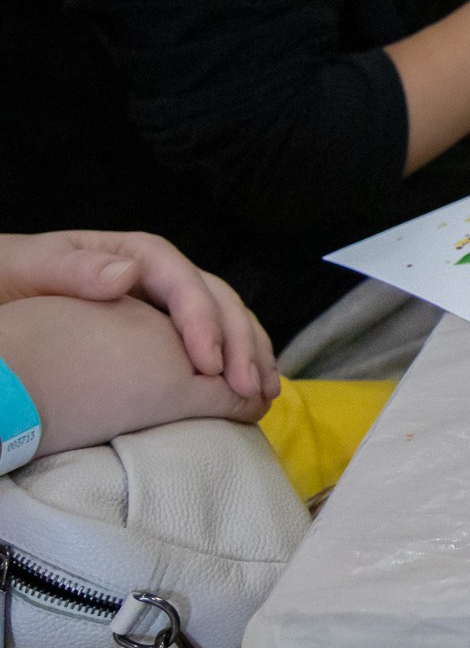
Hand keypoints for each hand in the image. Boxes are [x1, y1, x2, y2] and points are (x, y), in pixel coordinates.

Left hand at [0, 231, 277, 401]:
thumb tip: (129, 274)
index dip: (203, 322)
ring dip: (252, 355)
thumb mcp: (31, 266)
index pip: (184, 283)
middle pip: (218, 300)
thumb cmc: (11, 278)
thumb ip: (74, 268)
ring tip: (265, 393)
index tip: (208, 366)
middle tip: (247, 389)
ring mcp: (170, 301)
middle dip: (239, 344)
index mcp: (137, 254)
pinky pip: (216, 339)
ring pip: (228, 319)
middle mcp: (164, 274)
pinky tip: (251, 390)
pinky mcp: (170, 328)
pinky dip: (239, 363)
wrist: (2, 292)